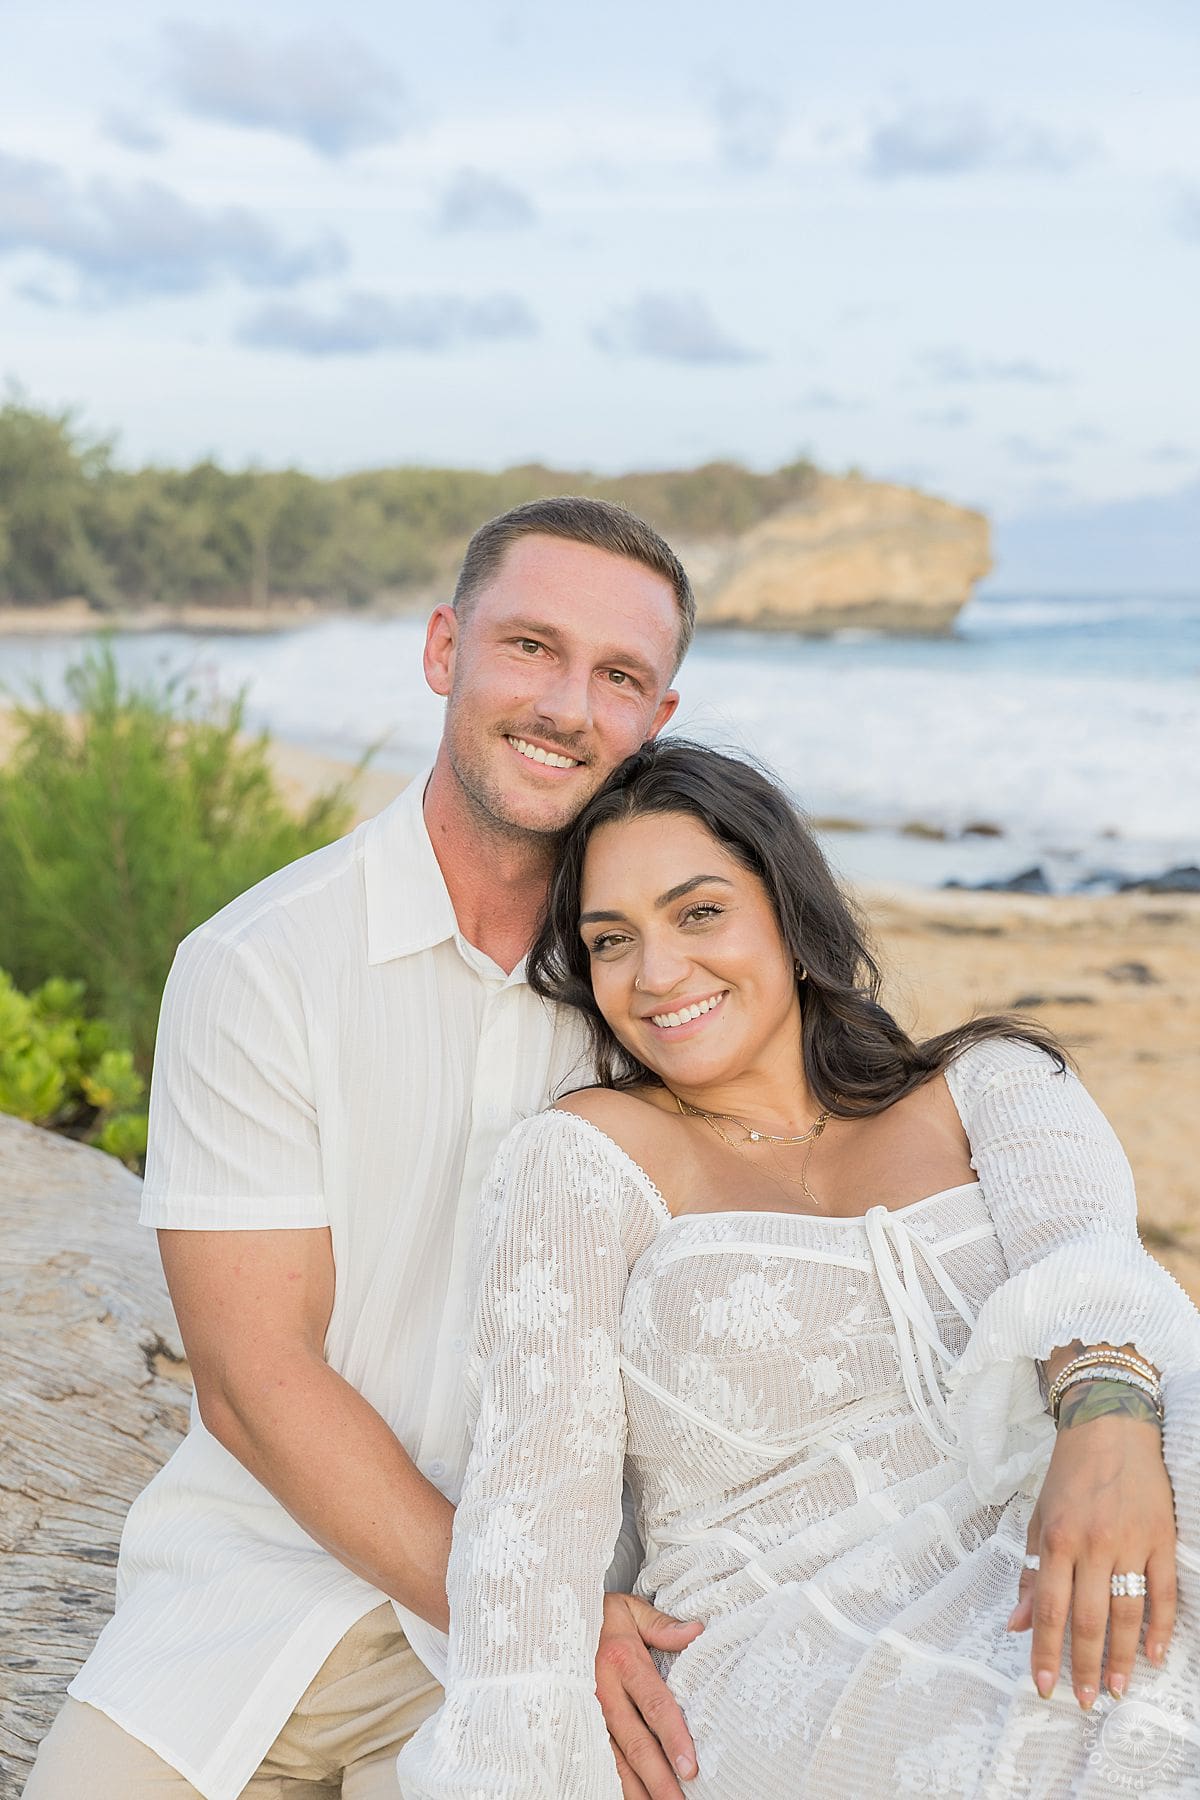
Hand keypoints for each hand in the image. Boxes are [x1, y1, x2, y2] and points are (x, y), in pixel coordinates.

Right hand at [596, 1591, 703, 1796]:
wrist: (550, 1618)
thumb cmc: (597, 1616)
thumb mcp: (630, 1609)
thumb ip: (662, 1625)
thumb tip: (698, 1632)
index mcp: (622, 1662)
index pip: (654, 1704)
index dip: (673, 1737)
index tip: (691, 1766)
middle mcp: (603, 1693)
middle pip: (636, 1743)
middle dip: (659, 1778)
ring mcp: (589, 1713)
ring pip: (616, 1760)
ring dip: (639, 1788)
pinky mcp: (578, 1724)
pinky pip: (598, 1758)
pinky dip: (614, 1783)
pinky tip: (632, 1797)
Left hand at [1006, 1407, 1175, 1708]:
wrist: (1110, 1427)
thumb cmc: (1068, 1475)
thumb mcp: (1039, 1518)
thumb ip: (1031, 1573)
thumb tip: (1017, 1625)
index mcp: (1057, 1539)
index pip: (1049, 1608)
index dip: (1045, 1651)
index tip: (1043, 1685)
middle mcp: (1093, 1544)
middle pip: (1088, 1619)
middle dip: (1085, 1666)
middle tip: (1085, 1700)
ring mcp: (1130, 1542)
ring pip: (1127, 1612)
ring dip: (1123, 1658)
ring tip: (1118, 1690)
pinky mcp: (1161, 1538)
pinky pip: (1165, 1592)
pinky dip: (1162, 1628)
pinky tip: (1155, 1656)